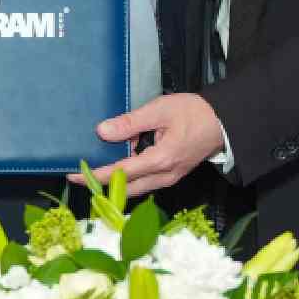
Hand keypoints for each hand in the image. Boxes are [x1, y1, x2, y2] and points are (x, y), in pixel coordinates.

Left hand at [68, 93, 225, 197]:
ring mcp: (169, 178)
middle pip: (126, 187)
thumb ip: (130, 122)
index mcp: (161, 160)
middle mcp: (165, 175)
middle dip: (101, 183)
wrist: (224, 122)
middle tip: (79, 176)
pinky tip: (119, 163)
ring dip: (115, 181)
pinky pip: (145, 181)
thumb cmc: (194, 113)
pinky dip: (129, 176)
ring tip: (95, 169)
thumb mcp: (160, 110)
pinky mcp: (171, 175)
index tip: (75, 175)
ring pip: (136, 187)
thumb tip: (102, 131)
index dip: (96, 175)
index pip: (121, 173)